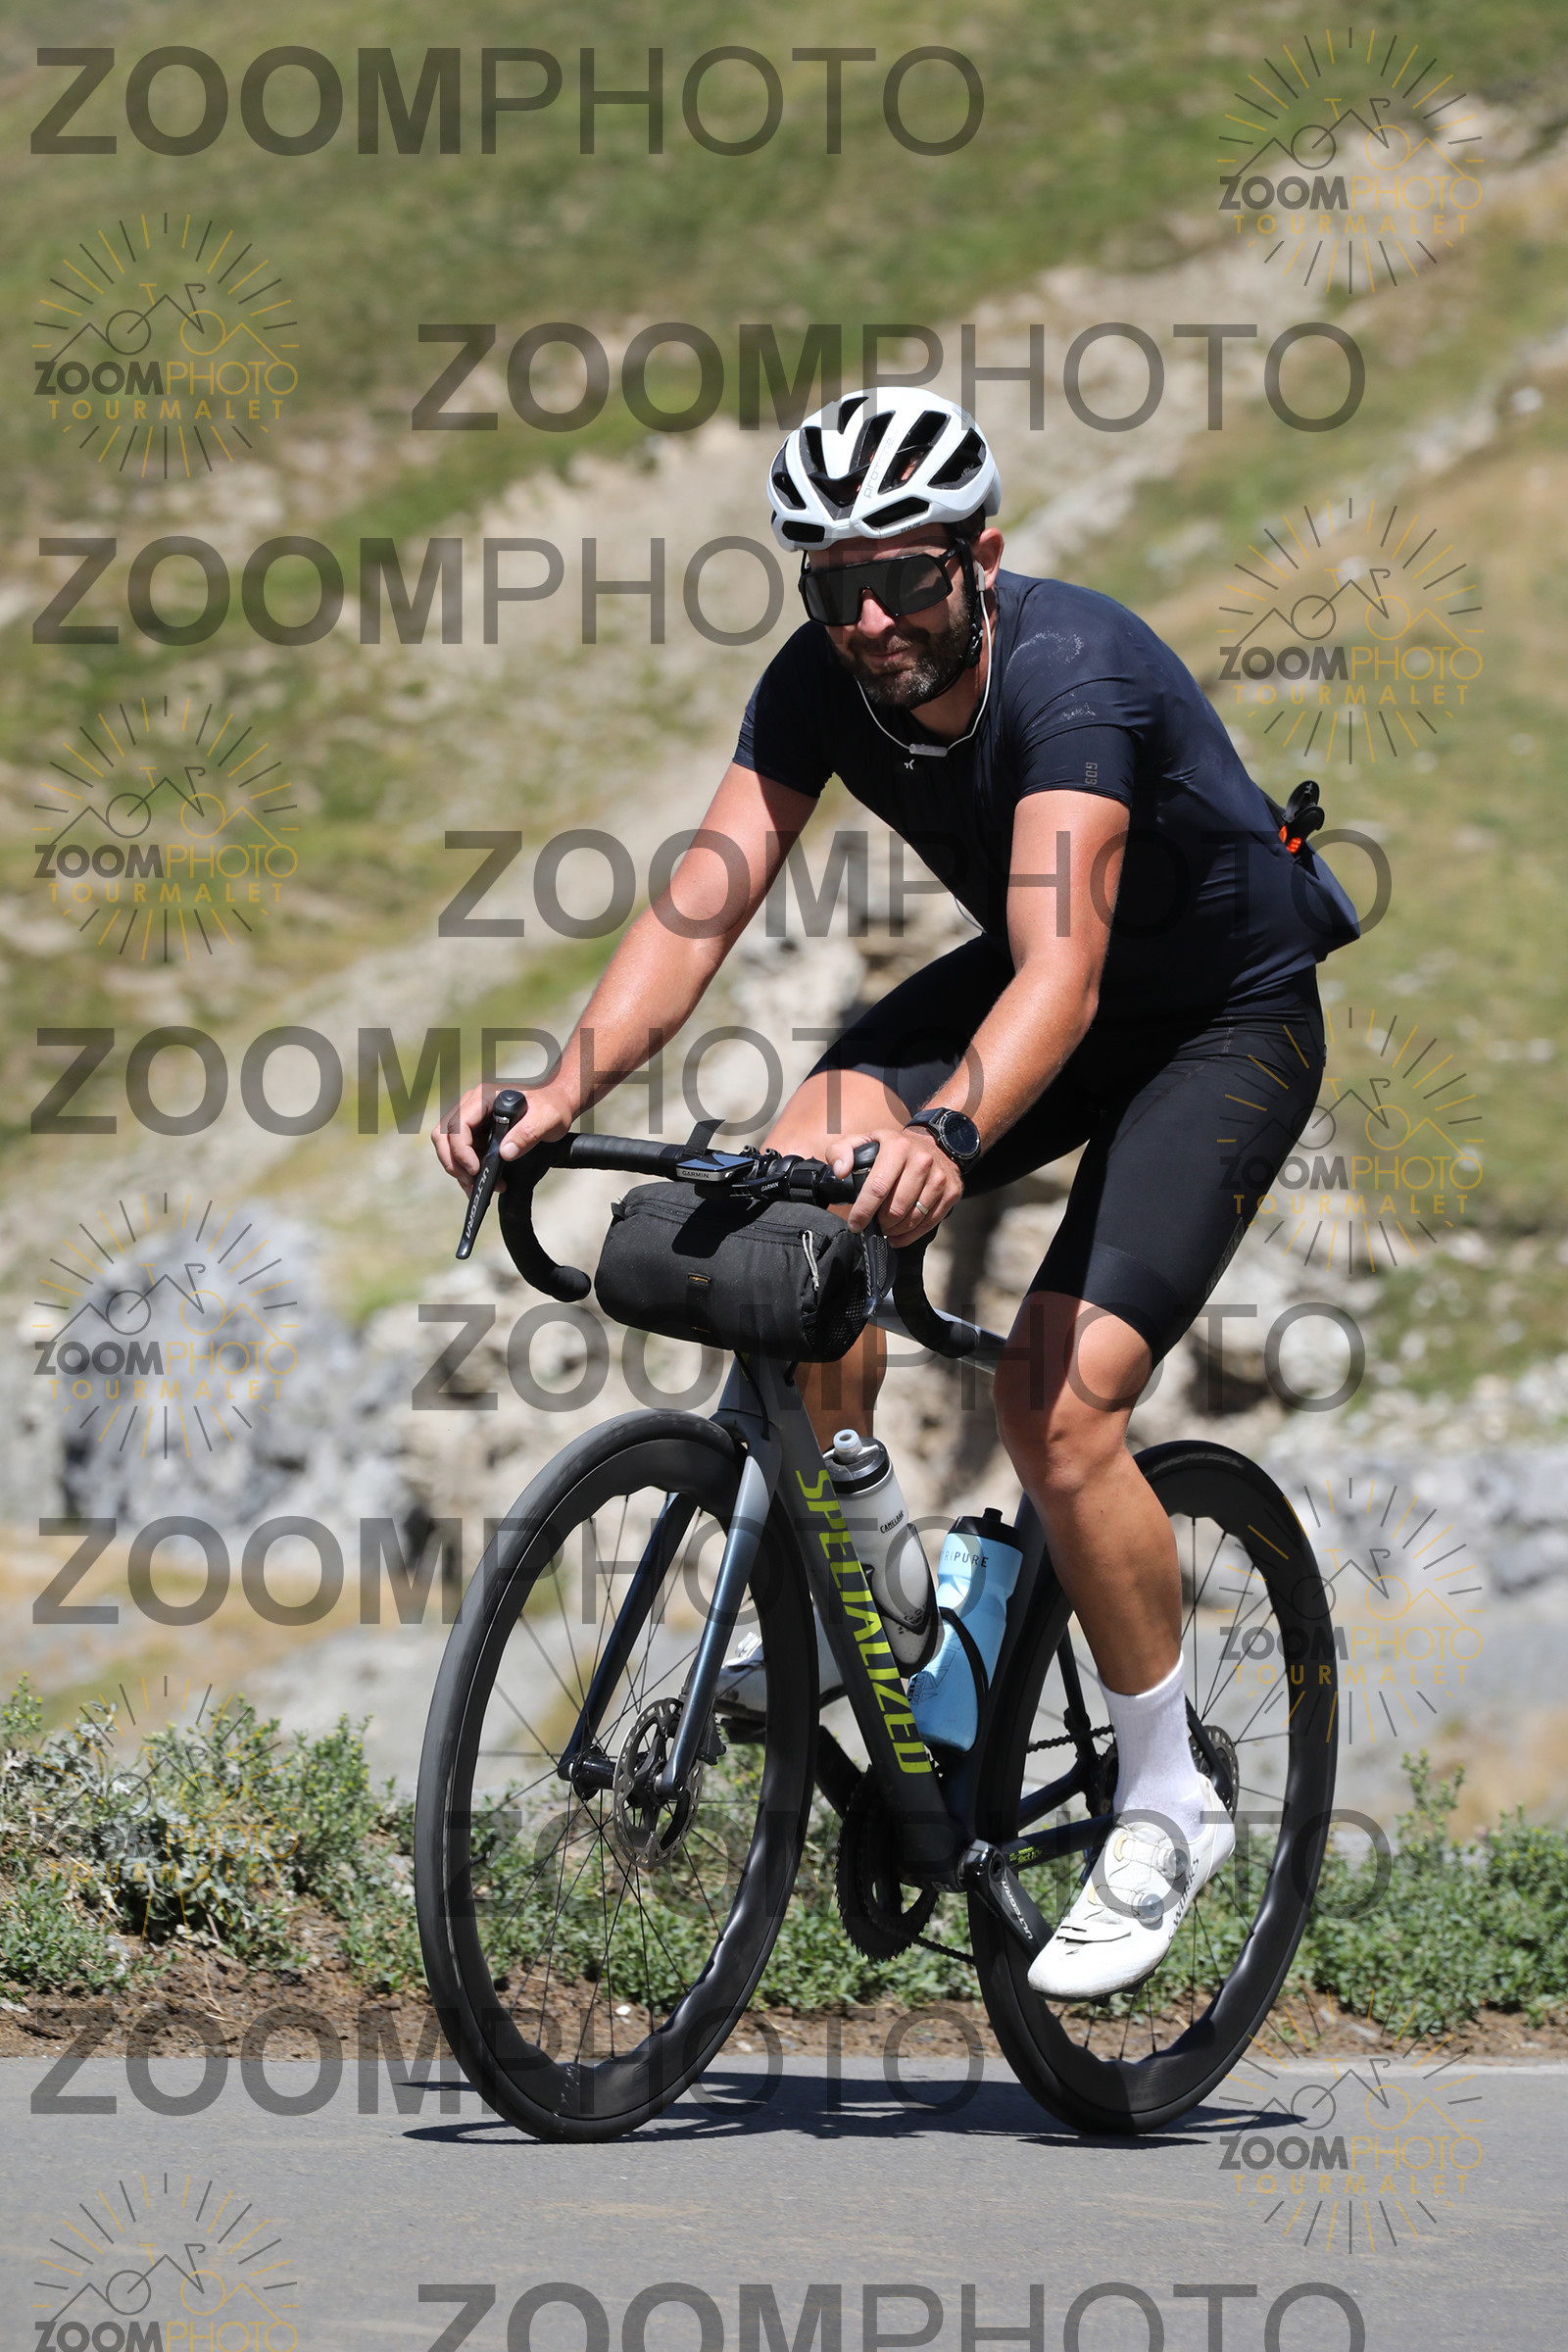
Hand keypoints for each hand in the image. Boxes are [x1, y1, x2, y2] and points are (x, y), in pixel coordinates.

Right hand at [433, 1081, 573, 1193]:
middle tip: (472, 1183)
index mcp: (484, 1097)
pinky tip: (483, 1182)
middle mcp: (471, 1106)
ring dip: (458, 1169)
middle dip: (453, 1163)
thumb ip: (528, 1133)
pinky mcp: (475, 1132)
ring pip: (448, 1146)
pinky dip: (466, 1169)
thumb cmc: (551, 1106)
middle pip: (443, 1135)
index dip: (461, 1150)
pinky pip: (461, 1152)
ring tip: (478, 1187)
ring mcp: (472, 1119)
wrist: (556, 1103)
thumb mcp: (547, 1118)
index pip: (458, 1124)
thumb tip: (505, 1153)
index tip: (475, 1169)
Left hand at [830, 1125, 962, 1245]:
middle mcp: (922, 1161)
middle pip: (896, 1208)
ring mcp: (939, 1178)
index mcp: (897, 1147)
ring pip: (913, 1218)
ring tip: (886, 1228)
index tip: (855, 1224)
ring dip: (895, 1230)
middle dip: (880, 1223)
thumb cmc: (893, 1148)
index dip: (863, 1211)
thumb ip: (841, 1151)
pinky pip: (930, 1223)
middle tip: (873, 1225)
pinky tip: (899, 1235)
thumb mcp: (863, 1141)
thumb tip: (840, 1171)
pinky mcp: (951, 1192)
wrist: (933, 1143)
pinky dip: (912, 1235)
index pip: (877, 1187)